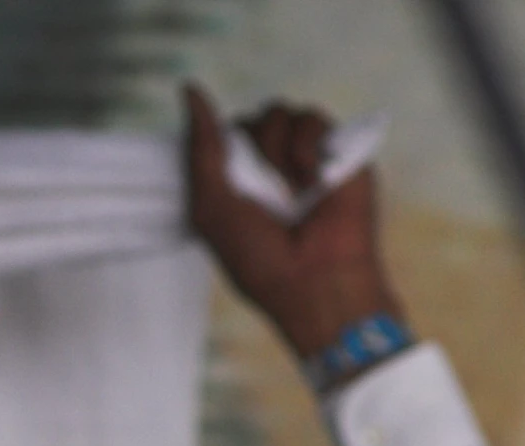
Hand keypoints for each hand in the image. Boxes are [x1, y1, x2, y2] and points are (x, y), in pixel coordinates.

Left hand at [185, 84, 405, 360]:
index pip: (218, 132)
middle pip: (248, 118)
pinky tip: (312, 183)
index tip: (227, 183)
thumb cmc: (257, 256)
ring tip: (289, 195)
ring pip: (277, 112)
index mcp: (232, 179)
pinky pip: (311, 118)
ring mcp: (301, 155)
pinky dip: (305, 150)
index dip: (218, 146)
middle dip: (248, 152)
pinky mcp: (335, 149)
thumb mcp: (211, 204)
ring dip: (275, 153)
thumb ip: (200, 147)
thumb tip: (189, 88)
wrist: (314, 278)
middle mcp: (266, 163)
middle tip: (260, 194)